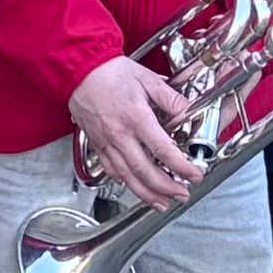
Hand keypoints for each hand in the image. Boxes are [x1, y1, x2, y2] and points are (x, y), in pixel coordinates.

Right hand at [70, 54, 200, 211]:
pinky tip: (133, 186)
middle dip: (167, 188)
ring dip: (146, 193)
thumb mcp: (147, 78)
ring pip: (127, 176)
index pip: (163, 150)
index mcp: (136, 117)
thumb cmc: (109, 72)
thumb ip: (170, 98)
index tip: (194, 175)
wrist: (78, 70)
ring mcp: (106, 141)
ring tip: (162, 202)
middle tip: (182, 194)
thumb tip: (187, 111)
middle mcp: (120, 134)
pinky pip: (110, 169)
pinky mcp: (96, 143)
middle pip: (145, 171)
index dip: (182, 167)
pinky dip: (123, 182)